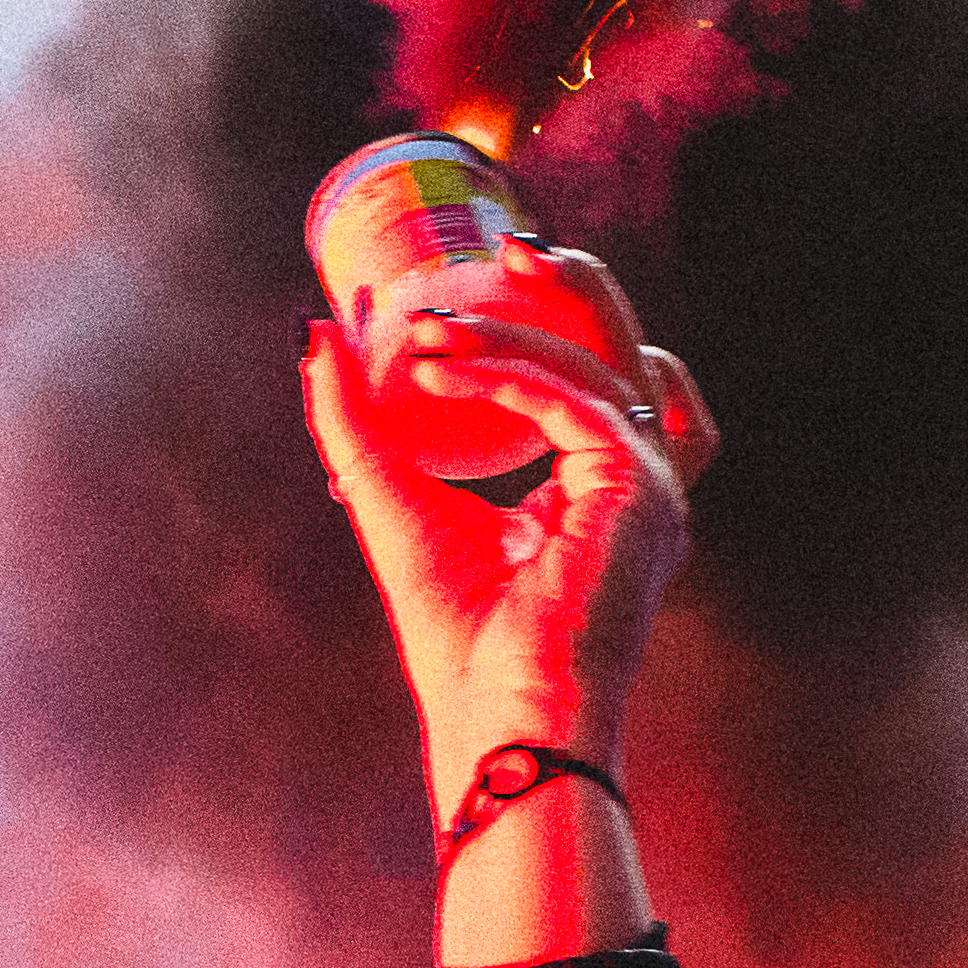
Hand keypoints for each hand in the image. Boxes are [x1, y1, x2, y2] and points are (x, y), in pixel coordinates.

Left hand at [300, 244, 718, 820]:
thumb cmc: (458, 640)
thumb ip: (357, 419)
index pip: (589, 386)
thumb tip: (316, 331)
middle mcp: (640, 488)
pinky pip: (574, 398)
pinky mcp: (640, 491)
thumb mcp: (392, 500)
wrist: (497, 719)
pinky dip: (504, 371)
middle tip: (510, 248)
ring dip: (517, 328)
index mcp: (598, 494)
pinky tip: (435, 366)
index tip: (444, 313)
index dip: (534, 330)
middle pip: (630, 352)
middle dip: (575, 290)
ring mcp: (651, 490)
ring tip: (429, 326)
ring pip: (606, 364)